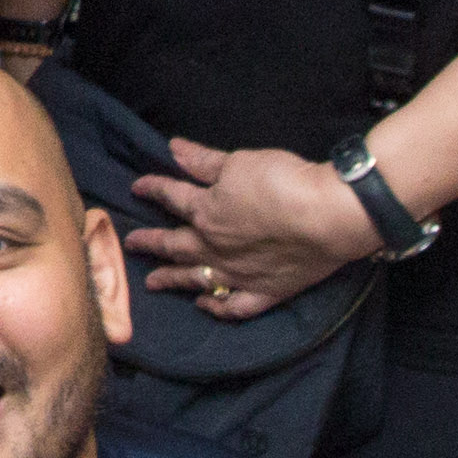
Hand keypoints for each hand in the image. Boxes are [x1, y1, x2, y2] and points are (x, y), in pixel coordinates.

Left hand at [124, 139, 383, 320]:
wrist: (327, 217)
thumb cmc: (283, 183)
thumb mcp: (239, 162)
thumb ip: (204, 161)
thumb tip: (174, 149)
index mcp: (206, 212)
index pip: (171, 197)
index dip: (153, 189)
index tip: (138, 187)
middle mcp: (214, 247)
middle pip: (174, 245)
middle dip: (150, 242)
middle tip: (130, 244)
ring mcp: (238, 274)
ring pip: (196, 279)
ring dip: (172, 279)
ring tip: (153, 282)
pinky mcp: (266, 292)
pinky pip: (233, 306)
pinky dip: (216, 308)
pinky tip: (204, 305)